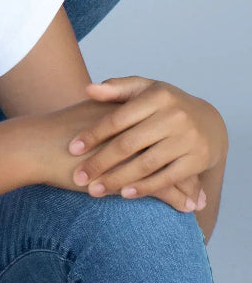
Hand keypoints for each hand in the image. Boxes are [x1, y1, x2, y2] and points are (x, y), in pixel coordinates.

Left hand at [66, 76, 226, 203]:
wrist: (209, 121)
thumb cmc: (165, 104)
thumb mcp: (143, 88)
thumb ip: (116, 89)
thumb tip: (87, 89)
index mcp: (155, 96)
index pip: (117, 119)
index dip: (93, 134)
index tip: (72, 148)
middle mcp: (173, 117)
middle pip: (128, 144)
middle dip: (100, 162)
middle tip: (78, 176)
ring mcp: (187, 139)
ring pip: (146, 164)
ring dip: (118, 180)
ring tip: (95, 191)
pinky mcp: (198, 160)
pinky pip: (167, 177)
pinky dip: (145, 187)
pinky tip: (124, 194)